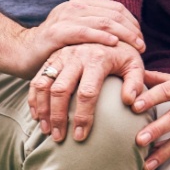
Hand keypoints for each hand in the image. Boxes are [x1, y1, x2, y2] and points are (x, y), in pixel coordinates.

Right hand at [11, 0, 143, 77]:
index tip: (140, 35)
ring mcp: (65, 19)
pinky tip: (114, 43)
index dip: (131, 20)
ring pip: (102, 22)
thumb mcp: (69, 17)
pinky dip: (101, 36)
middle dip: (131, 28)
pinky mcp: (57, 34)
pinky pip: (84, 33)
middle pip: (112, 14)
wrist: (23, 51)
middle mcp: (74, 7)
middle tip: (142, 44)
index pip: (114, 7)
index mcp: (80, 3)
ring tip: (136, 45)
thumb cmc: (52, 39)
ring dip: (123, 34)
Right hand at [29, 41, 145, 141]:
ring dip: (43, 110)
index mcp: (97, 58)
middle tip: (59, 138)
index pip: (87, 92)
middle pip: (61, 90)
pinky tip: (37, 116)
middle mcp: (76, 55)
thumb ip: (136, 83)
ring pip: (44, 85)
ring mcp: (61, 56)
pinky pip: (37, 79)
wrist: (108, 31)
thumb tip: (130, 102)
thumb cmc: (123, 54)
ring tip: (46, 130)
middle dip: (58, 117)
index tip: (80, 136)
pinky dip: (34, 99)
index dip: (82, 116)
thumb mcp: (134, 64)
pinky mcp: (52, 58)